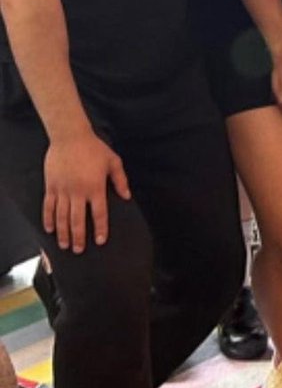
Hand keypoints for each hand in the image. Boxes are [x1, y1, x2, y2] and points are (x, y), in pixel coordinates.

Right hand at [43, 130, 129, 253]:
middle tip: (79, 250)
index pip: (99, 214)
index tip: (101, 241)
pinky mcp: (51, 186)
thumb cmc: (94, 148)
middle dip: (79, 237)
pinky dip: (48, 219)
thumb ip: (120, 180)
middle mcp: (78, 191)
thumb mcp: (113, 161)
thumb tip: (127, 196)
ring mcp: (63, 190)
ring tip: (65, 245)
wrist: (70, 137)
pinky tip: (49, 230)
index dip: (101, 229)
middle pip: (78, 220)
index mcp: (95, 187)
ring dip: (63, 233)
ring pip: (62, 217)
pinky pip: (48, 207)